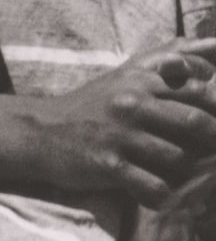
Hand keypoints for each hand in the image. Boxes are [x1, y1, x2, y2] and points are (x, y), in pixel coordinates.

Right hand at [0, 39, 215, 208]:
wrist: (42, 131)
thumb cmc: (94, 104)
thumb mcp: (126, 73)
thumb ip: (167, 58)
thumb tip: (213, 44)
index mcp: (138, 78)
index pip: (197, 84)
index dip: (209, 103)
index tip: (200, 112)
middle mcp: (130, 101)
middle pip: (197, 121)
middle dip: (206, 141)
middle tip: (194, 149)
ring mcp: (119, 133)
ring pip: (179, 158)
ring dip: (178, 171)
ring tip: (164, 169)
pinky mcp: (107, 164)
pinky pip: (155, 188)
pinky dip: (160, 196)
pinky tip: (150, 189)